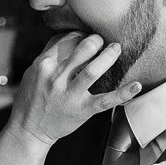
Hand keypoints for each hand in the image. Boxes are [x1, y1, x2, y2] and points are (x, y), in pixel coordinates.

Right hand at [9, 32, 141, 146]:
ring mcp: (69, 95)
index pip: (68, 40)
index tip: (87, 36)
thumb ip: (49, 54)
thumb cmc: (31, 98)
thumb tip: (66, 34)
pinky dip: (123, 93)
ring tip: (116, 48)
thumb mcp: (33, 72)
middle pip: (82, 49)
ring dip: (109, 56)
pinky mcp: (81, 110)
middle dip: (97, 40)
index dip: (81, 34)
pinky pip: (105, 100)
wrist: (28, 130)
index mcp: (44, 65)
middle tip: (103, 40)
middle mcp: (56, 78)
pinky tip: (137, 85)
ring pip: (93, 70)